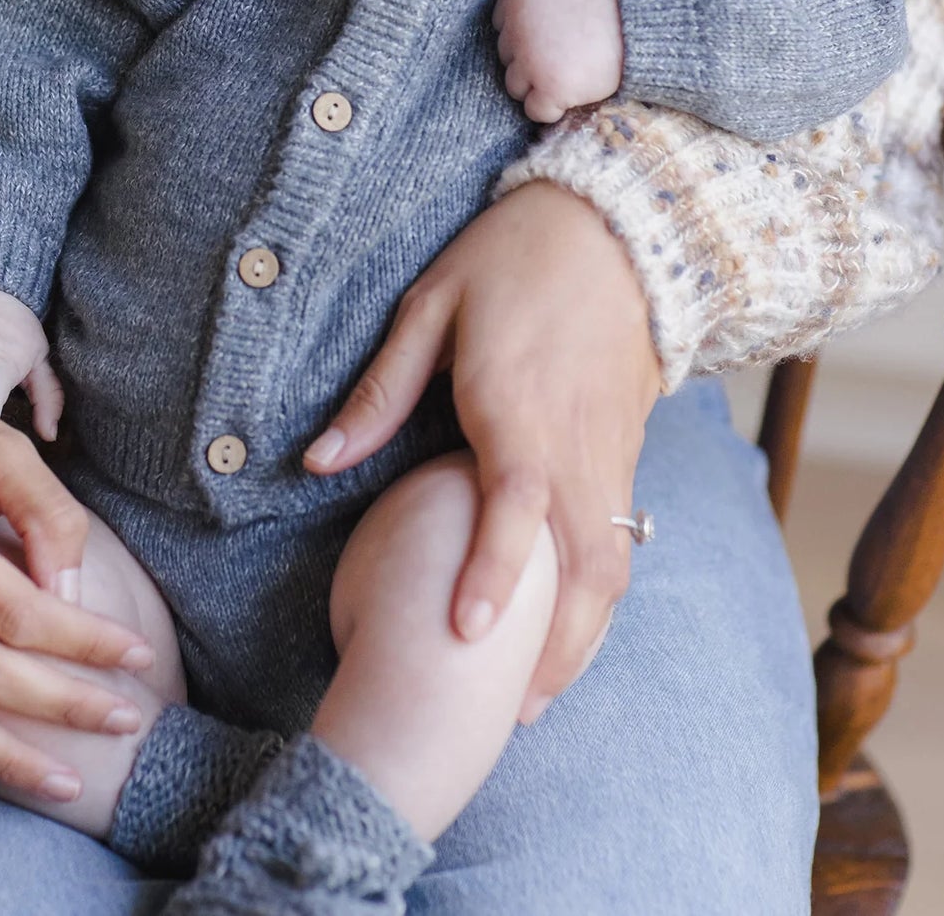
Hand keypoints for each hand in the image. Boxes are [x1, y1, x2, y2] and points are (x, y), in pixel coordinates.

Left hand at [303, 180, 659, 721]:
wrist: (620, 225)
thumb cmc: (514, 257)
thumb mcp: (433, 304)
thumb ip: (381, 391)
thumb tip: (315, 460)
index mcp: (521, 407)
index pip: (517, 507)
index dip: (496, 573)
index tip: (469, 635)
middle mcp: (576, 445)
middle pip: (583, 567)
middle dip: (554, 650)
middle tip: (508, 718)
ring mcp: (611, 453)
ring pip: (612, 566)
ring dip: (582, 638)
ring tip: (536, 698)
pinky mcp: (628, 452)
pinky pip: (622, 541)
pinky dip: (599, 596)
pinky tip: (567, 628)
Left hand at [493, 0, 623, 121]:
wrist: (643, 25)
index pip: (501, 24)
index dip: (524, 34)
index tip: (548, 36)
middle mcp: (518, 26)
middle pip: (506, 55)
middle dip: (530, 58)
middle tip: (564, 54)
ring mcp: (532, 60)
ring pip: (515, 85)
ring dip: (537, 85)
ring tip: (569, 73)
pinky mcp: (551, 88)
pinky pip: (534, 110)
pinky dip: (550, 109)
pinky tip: (570, 95)